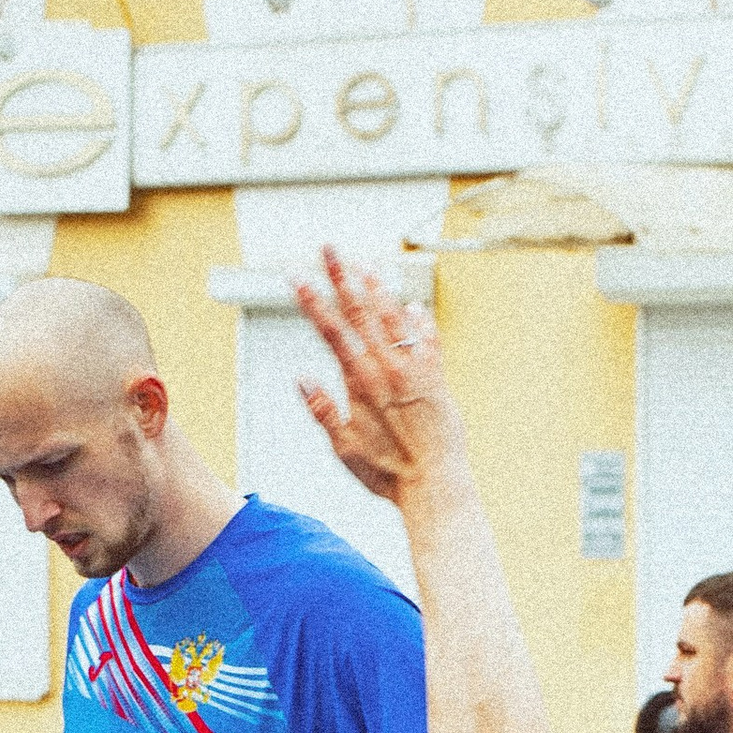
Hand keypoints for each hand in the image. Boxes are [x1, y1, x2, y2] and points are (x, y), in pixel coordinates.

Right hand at [293, 249, 459, 503]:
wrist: (433, 484)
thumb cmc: (387, 474)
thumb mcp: (343, 448)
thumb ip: (322, 411)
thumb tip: (301, 379)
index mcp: (359, 382)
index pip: (331, 331)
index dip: (313, 301)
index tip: (297, 277)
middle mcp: (386, 369)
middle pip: (360, 311)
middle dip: (341, 276)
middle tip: (329, 248)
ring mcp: (413, 370)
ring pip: (393, 318)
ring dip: (378, 289)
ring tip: (366, 266)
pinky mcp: (436, 378)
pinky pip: (427, 340)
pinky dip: (419, 321)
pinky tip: (413, 306)